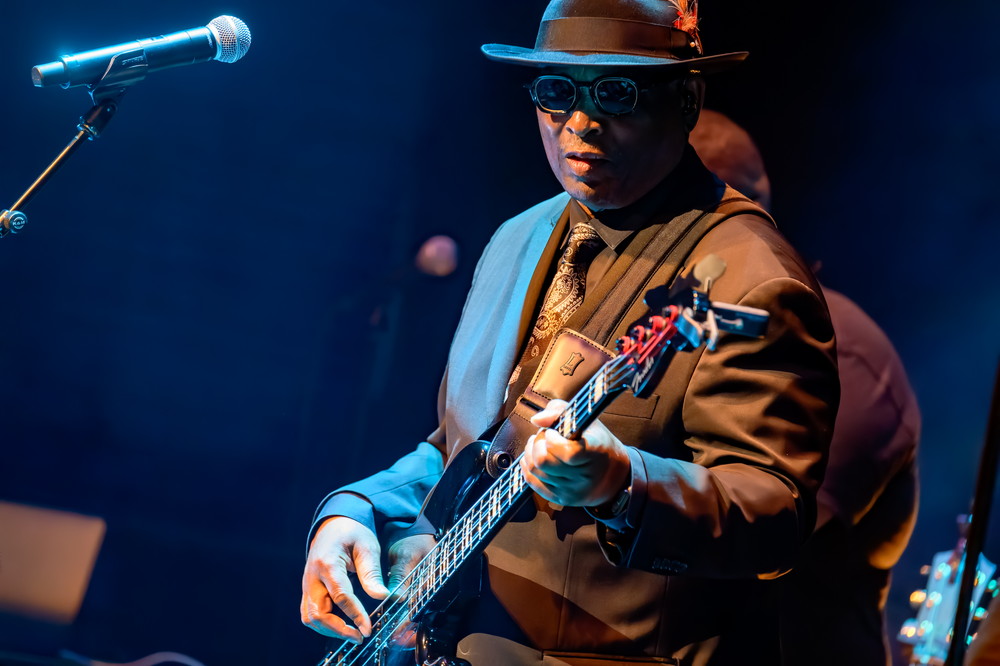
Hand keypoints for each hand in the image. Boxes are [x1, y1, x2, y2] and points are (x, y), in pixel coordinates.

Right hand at [300, 516, 435, 642]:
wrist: (333, 524)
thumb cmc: (352, 532)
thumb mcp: (367, 546)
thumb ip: (372, 572)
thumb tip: (382, 596)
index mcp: (328, 563)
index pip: (340, 596)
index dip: (355, 615)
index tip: (367, 629)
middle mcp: (312, 576)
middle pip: (317, 613)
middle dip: (338, 630)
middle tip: (359, 636)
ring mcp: (307, 584)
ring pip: (310, 617)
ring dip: (329, 630)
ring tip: (352, 634)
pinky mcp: (308, 589)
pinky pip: (310, 612)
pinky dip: (324, 623)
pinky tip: (341, 625)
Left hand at [521, 399, 630, 507]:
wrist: (613, 476)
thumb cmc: (597, 443)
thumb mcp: (587, 421)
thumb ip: (559, 411)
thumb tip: (536, 420)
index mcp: (595, 453)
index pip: (567, 452)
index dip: (552, 440)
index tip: (553, 431)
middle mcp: (584, 476)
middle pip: (543, 461)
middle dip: (537, 443)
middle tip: (544, 436)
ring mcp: (571, 490)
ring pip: (534, 470)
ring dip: (531, 452)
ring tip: (540, 445)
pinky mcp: (561, 499)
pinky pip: (532, 482)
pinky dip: (527, 466)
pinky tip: (533, 457)